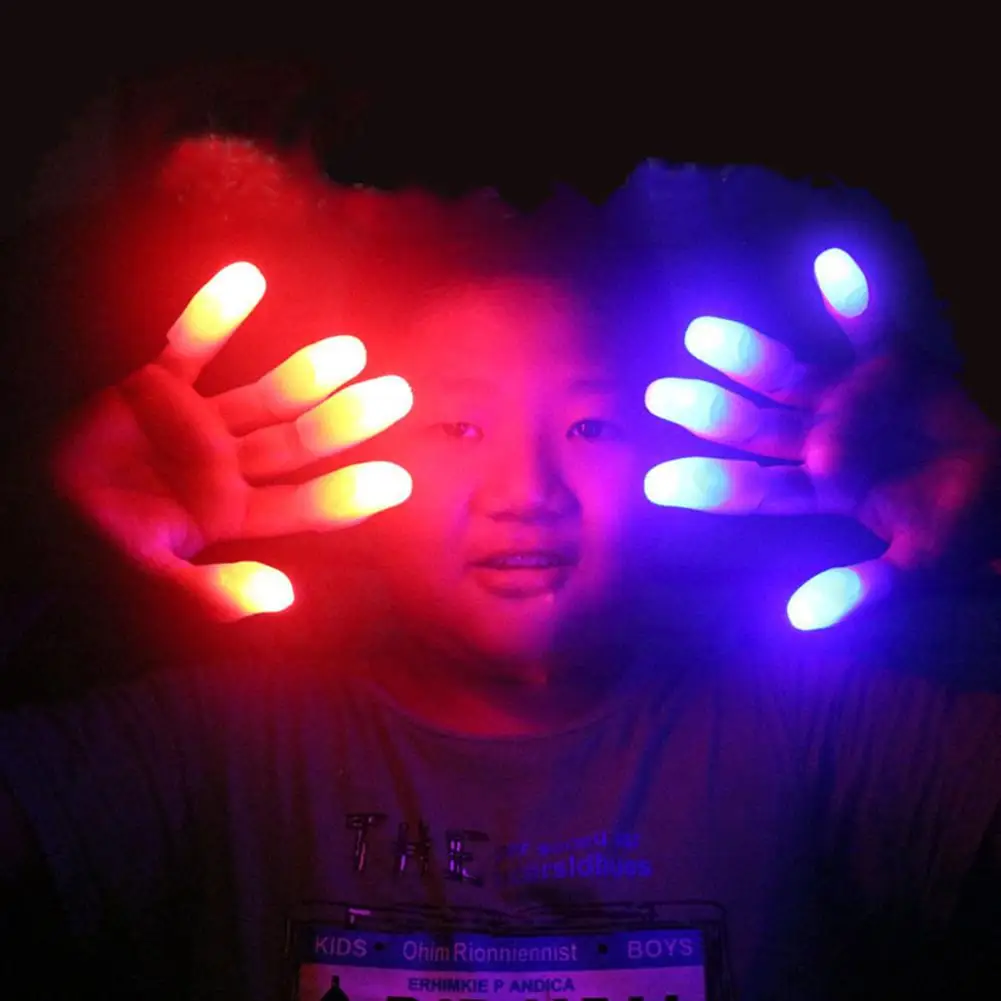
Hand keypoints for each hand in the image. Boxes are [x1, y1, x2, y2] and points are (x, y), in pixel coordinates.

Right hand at [51, 263, 413, 619]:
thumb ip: (211, 594)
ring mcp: (196, 424)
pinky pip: (187, 343)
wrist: (30, 514)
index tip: (398, 480)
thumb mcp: (149, 583)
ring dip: (303, 374)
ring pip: (261, 397)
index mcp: (233, 516)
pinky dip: (212, 314)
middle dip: (343, 421)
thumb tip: (282, 599)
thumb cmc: (90, 554)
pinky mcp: (155, 386)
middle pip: (297, 442)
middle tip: (397, 394)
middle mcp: (226, 467)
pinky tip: (246, 276)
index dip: (347, 494)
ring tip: (351, 351)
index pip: (302, 505)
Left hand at [643, 249, 999, 629]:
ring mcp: (854, 401)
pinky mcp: (896, 365)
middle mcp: (825, 441)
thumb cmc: (964, 530)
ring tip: (699, 333)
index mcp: (824, 489)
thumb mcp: (918, 566)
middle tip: (657, 395)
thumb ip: (863, 590)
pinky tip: (830, 260)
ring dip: (749, 356)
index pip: (754, 489)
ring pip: (789, 377)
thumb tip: (799, 620)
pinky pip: (875, 326)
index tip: (654, 485)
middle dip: (711, 412)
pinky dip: (857, 298)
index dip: (710, 486)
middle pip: (756, 427)